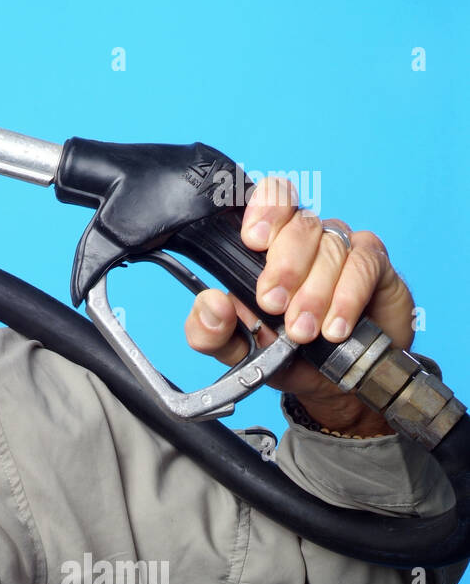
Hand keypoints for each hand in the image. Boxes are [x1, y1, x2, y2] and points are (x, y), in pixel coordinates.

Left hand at [184, 177, 415, 436]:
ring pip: (330, 248)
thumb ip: (209, 331)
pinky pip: (363, 265)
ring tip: (303, 332)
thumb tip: (211, 302)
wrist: (332, 383)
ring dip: (314, 293)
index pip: (270, 199)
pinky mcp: (374, 265)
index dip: (264, 209)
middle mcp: (305, 239)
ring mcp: (341, 247)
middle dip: (284, 267)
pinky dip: (347, 298)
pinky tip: (335, 327)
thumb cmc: (284, 354)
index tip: (254, 240)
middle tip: (273, 305)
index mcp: (266, 246)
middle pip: (298, 226)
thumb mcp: (236, 350)